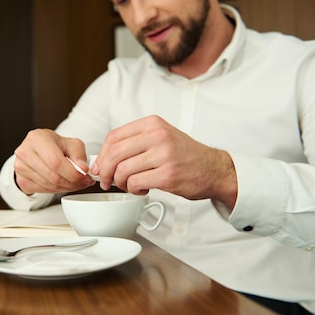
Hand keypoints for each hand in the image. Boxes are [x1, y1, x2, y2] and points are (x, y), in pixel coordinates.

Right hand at [13, 129, 95, 194]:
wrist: (38, 149)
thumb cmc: (54, 145)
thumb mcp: (71, 143)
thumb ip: (79, 154)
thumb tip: (82, 168)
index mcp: (37, 138)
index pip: (56, 162)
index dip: (73, 173)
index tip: (84, 177)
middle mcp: (25, 152)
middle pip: (52, 176)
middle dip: (72, 183)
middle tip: (83, 182)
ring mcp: (20, 167)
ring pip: (48, 185)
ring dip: (66, 188)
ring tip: (76, 183)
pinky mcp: (21, 179)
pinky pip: (42, 190)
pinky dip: (56, 190)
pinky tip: (63, 185)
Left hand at [91, 115, 236, 208]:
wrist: (214, 169)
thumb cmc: (184, 156)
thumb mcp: (161, 137)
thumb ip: (135, 143)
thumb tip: (104, 159)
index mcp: (153, 124)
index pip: (114, 137)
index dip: (102, 154)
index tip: (100, 166)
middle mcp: (158, 136)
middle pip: (115, 153)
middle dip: (105, 171)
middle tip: (106, 181)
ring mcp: (164, 155)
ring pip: (123, 170)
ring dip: (121, 183)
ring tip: (130, 185)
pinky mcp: (167, 175)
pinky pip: (136, 183)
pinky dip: (133, 190)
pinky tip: (142, 189)